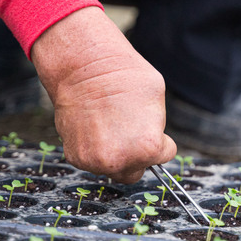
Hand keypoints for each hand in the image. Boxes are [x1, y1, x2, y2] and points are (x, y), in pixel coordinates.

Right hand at [31, 7, 175, 182]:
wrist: (84, 68)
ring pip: (112, 168)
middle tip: (132, 134)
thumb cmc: (124, 77)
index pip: (164, 155)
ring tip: (111, 125)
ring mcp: (95, 162)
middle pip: (136, 172)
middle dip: (137, 157)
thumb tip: (155, 142)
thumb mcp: (158, 99)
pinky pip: (92, 161)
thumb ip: (157, 129)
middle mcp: (120, 161)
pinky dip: (95, 149)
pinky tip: (95, 127)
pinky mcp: (75, 157)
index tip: (151, 127)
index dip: (161, 140)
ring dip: (115, 154)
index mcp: (147, 148)